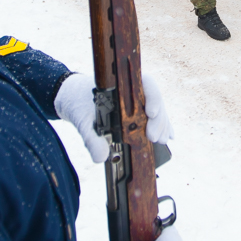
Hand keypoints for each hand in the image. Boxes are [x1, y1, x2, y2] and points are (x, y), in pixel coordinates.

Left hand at [53, 72, 174, 162]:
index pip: (145, 83)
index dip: (153, 97)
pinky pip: (153, 117)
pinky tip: (168, 137)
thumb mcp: (81, 121)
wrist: (72, 99)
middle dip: (158, 118)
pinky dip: (161, 126)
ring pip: (156, 109)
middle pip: (154, 99)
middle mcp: (132, 91)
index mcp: (120, 85)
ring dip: (162, 124)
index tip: (151, 114)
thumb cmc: (78, 104)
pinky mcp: (136, 111)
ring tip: (161, 140)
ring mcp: (136, 100)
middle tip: (153, 137)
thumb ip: (90, 139)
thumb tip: (101, 157)